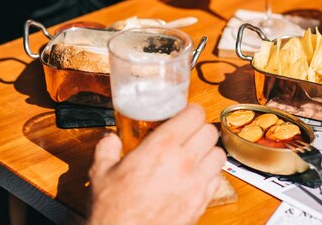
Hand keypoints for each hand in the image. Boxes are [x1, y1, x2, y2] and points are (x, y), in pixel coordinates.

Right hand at [87, 104, 225, 224]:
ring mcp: (196, 184)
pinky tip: (196, 177)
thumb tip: (111, 139)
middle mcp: (183, 162)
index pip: (194, 115)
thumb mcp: (102, 172)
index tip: (185, 114)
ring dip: (209, 151)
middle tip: (190, 134)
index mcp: (160, 148)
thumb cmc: (113, 209)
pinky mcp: (201, 202)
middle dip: (200, 129)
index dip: (191, 111)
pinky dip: (211, 175)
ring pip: (219, 154)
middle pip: (210, 131)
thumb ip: (108, 148)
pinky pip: (218, 179)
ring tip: (196, 155)